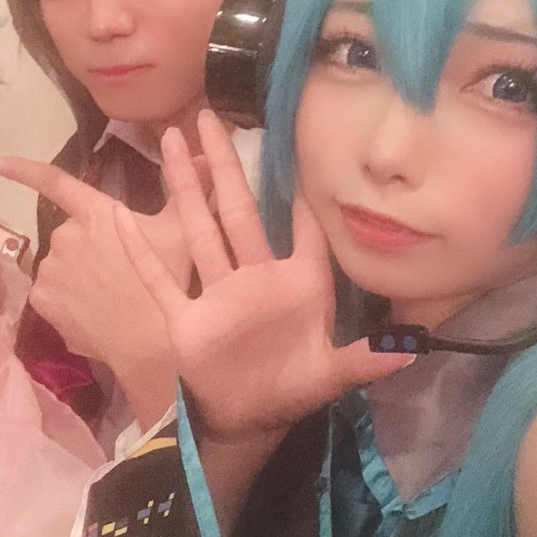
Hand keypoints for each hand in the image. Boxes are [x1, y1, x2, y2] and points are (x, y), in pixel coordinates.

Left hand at [0, 154, 203, 422]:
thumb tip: (208, 156)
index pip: (55, 182)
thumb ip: (189, 190)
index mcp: (96, 213)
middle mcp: (65, 235)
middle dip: (89, 247)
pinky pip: (51, 293)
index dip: (25, 170)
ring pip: (61, 266)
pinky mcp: (42, 300)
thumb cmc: (171, 282)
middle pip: (71, 234)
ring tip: (110, 297)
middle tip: (119, 271)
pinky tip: (92, 312)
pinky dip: (67, 300)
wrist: (150, 344)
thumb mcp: (183, 233)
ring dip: (77, 275)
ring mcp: (50, 269)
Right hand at [116, 112, 412, 446]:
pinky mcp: (186, 315)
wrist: (245, 421)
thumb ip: (368, 357)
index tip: (291, 146)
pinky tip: (121, 217)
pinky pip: (161, 278)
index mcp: (297, 282)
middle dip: (223, 163)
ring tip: (169, 140)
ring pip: (198, 228)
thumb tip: (415, 349)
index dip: (300, 192)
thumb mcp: (334, 374)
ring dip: (183, 187)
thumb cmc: (292, 390)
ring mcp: (217, 291)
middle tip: (208, 115)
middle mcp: (255, 275)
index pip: (303, 228)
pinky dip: (141, 251)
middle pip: (237, 209)